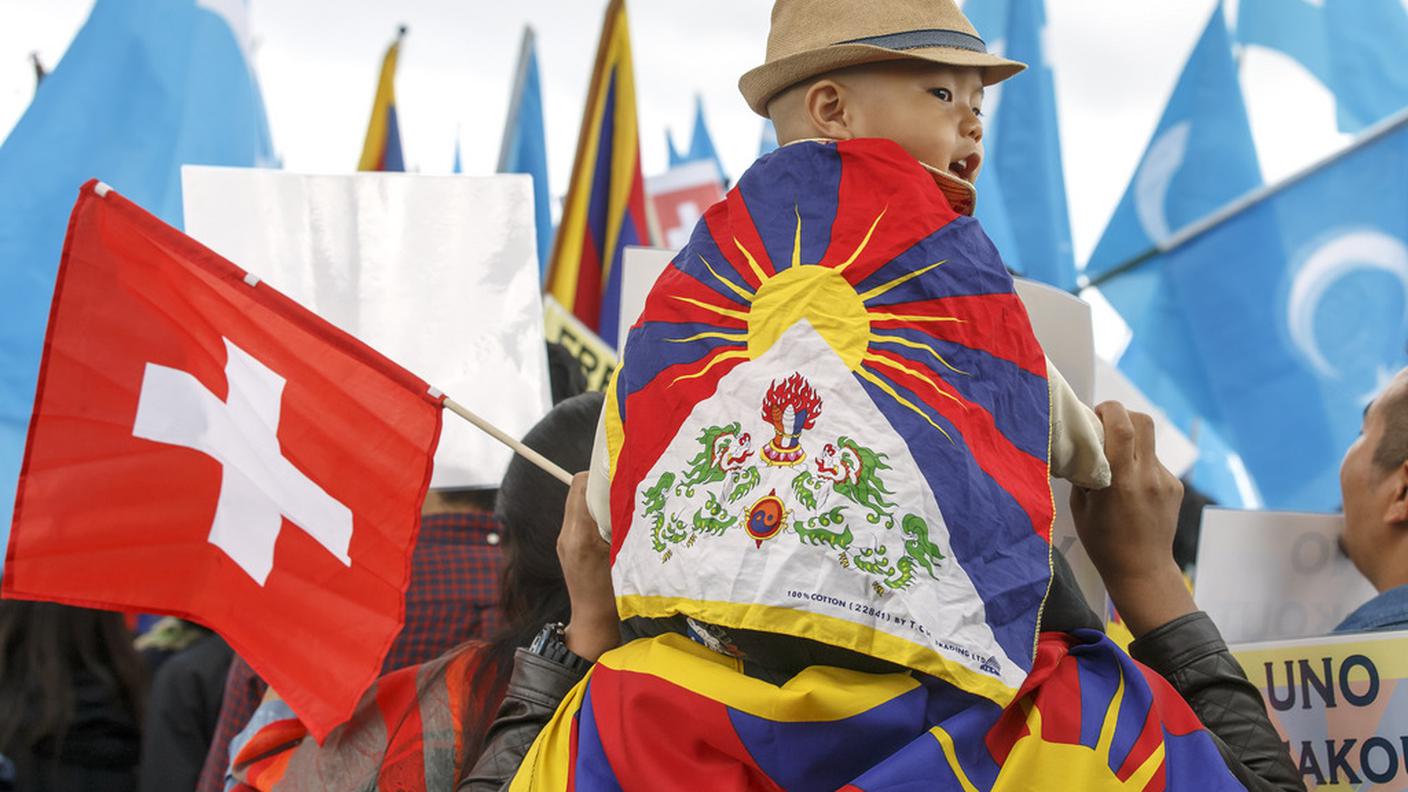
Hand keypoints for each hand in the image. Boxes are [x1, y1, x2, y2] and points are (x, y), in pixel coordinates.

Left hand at [557, 472, 619, 661]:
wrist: (594, 622)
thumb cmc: (615, 595)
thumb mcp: (625, 556)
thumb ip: (623, 524)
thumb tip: (629, 493)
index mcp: (581, 535)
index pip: (581, 486)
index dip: (600, 472)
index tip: (619, 470)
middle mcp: (567, 535)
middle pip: (577, 489)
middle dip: (599, 483)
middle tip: (623, 487)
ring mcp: (564, 540)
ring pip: (577, 502)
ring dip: (596, 497)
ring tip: (617, 506)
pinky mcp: (566, 546)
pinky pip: (577, 517)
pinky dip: (592, 512)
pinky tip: (610, 523)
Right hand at [1070, 401, 1194, 637]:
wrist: (1142, 569)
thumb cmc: (1103, 542)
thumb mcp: (1081, 507)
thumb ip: (1084, 474)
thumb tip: (1082, 448)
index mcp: (1119, 481)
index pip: (1123, 427)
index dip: (1110, 410)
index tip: (1096, 413)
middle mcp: (1146, 476)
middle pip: (1143, 422)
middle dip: (1124, 415)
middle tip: (1107, 424)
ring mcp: (1164, 481)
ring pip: (1149, 442)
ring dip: (1131, 440)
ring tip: (1118, 460)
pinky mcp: (1175, 487)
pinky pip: (1155, 463)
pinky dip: (1140, 464)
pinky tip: (1132, 487)